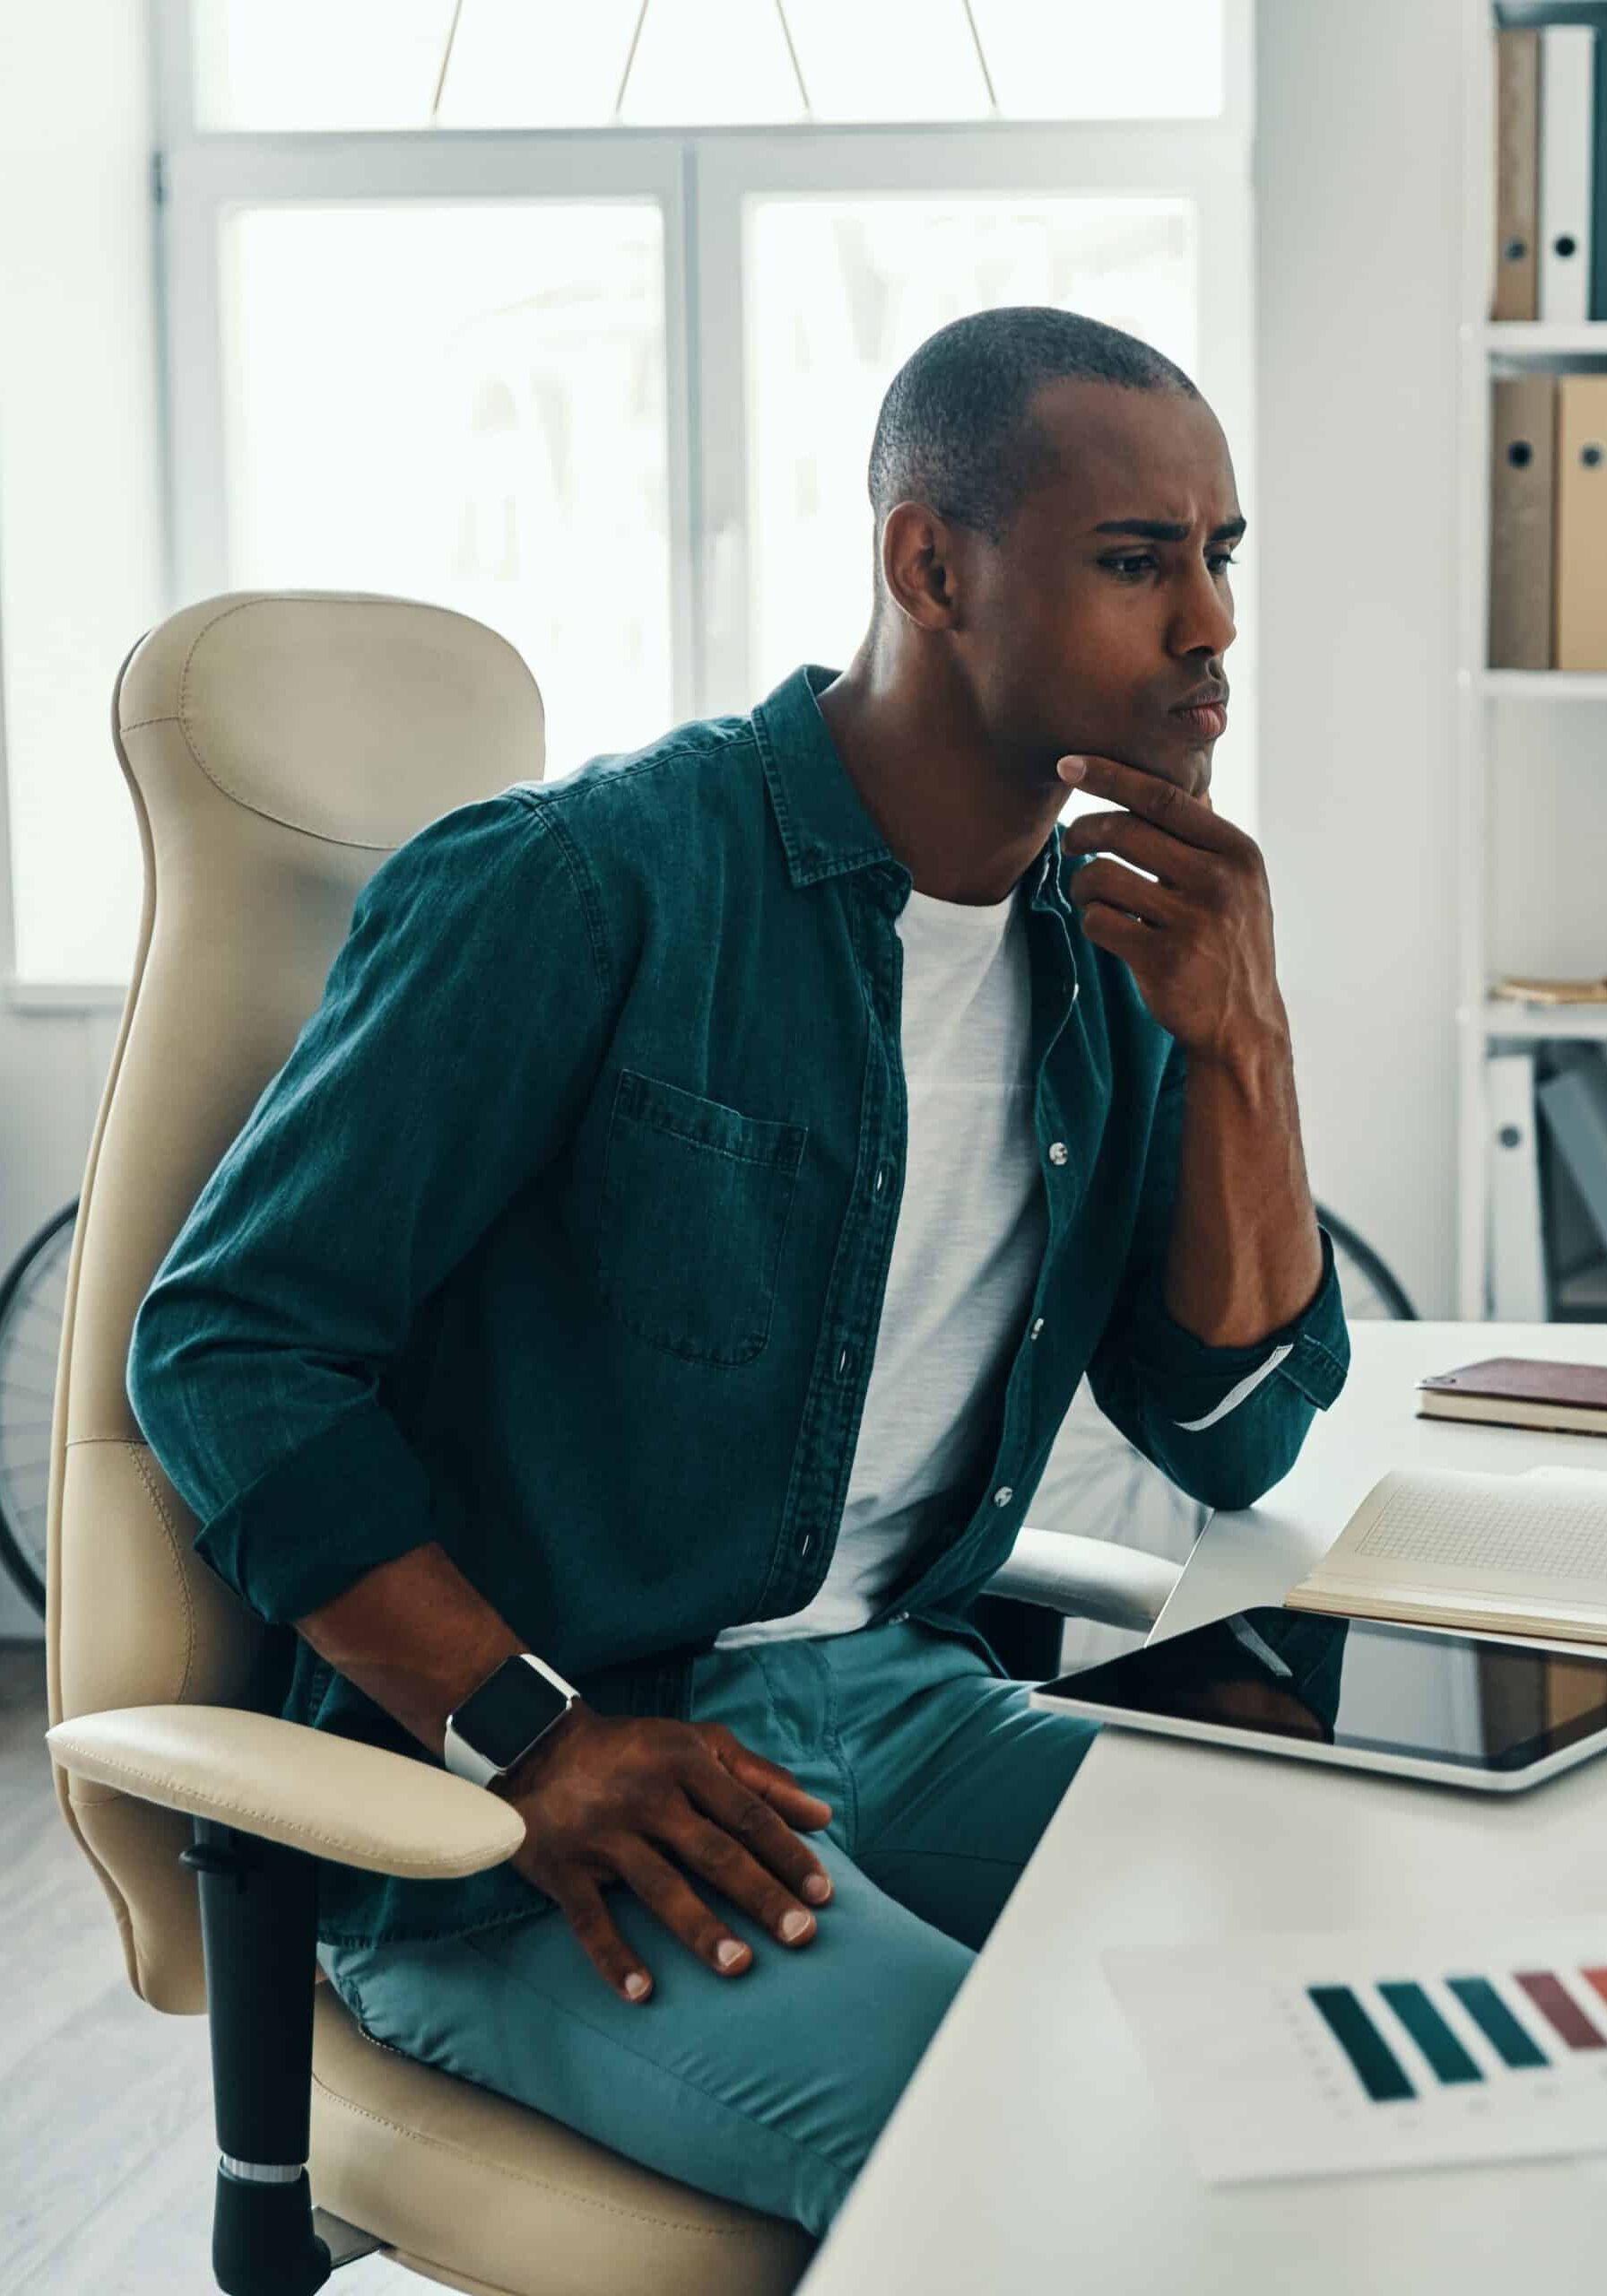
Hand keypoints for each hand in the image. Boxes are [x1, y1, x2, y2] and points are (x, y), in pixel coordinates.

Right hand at [491, 1702, 835, 2003]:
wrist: (539, 1746)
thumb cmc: (637, 1751)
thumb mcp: (699, 1743)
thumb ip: (761, 1778)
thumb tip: (823, 1815)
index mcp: (685, 1763)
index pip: (748, 1814)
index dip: (788, 1854)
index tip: (824, 1895)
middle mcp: (648, 1797)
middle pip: (713, 1852)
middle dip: (760, 1895)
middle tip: (801, 1936)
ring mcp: (604, 1835)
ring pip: (659, 1886)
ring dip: (700, 1928)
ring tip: (738, 1966)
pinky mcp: (564, 1868)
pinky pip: (590, 1919)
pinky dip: (614, 1956)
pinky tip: (642, 1992)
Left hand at [1056, 754, 1287, 1063]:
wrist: (1242, 1023)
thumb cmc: (1230, 944)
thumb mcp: (1240, 883)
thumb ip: (1206, 836)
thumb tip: (1183, 780)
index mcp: (1237, 852)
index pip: (1163, 797)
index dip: (1110, 775)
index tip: (1069, 764)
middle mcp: (1219, 881)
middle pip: (1124, 830)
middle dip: (1083, 831)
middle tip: (1071, 843)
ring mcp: (1192, 922)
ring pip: (1102, 876)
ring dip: (1082, 883)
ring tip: (1090, 894)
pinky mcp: (1163, 960)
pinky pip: (1098, 921)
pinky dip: (1090, 920)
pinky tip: (1104, 927)